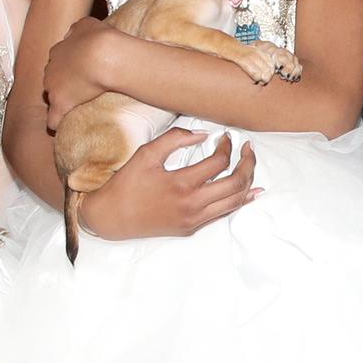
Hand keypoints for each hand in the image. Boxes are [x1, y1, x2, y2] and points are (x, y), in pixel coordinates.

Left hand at [41, 18, 117, 132]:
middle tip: (81, 89)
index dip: (69, 68)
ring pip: (51, 98)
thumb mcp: (86, 24)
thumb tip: (75, 34)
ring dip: (61, 102)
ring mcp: (53, 89)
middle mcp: (50, 70)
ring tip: (75, 108)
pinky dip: (56, 122)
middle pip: (52, 80)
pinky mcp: (60, 104)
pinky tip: (61, 127)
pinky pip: (53, 119)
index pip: (58, 62)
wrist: (103, 55)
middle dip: (63, 85)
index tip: (81, 72)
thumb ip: (77, 30)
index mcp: (57, 52)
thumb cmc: (98, 38)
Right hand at [72, 129, 257, 239]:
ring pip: (235, 202)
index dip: (227, 146)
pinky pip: (223, 214)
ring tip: (251, 165)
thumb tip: (204, 134)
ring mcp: (194, 220)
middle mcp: (192, 205)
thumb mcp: (146, 154)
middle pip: (236, 183)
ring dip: (248, 182)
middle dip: (248, 163)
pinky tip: (250, 193)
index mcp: (182, 184)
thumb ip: (175, 139)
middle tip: (248, 149)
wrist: (112, 218)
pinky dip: (239, 201)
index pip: (219, 162)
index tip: (225, 137)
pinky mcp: (191, 228)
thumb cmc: (127, 184)